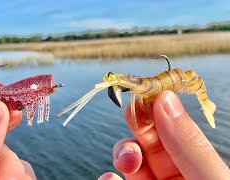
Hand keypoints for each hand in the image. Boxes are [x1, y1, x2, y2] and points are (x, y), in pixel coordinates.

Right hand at [99, 90, 229, 179]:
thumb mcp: (209, 178)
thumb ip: (189, 144)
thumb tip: (165, 98)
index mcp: (197, 163)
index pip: (174, 128)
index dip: (157, 106)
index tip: (143, 90)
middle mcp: (173, 173)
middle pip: (148, 139)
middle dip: (136, 125)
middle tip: (130, 116)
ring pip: (128, 159)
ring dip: (121, 153)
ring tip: (126, 161)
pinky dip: (107, 178)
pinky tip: (110, 179)